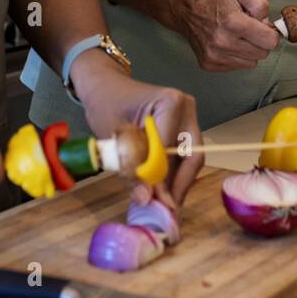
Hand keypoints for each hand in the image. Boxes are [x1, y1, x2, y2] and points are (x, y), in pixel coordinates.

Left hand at [72, 57, 202, 206]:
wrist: (104, 86)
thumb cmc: (106, 104)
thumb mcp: (114, 139)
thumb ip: (130, 169)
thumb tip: (145, 199)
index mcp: (171, 103)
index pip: (170, 150)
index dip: (163, 180)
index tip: (155, 203)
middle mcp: (187, 108)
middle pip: (191, 156)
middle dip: (179, 185)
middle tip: (167, 210)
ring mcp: (188, 117)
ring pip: (189, 159)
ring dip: (176, 182)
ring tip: (162, 204)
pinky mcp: (183, 128)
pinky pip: (182, 156)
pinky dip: (171, 173)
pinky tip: (159, 189)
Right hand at [178, 0, 279, 71]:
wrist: (188, 11)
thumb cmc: (216, 1)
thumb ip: (260, 4)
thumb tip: (269, 24)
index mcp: (232, 21)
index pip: (270, 41)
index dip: (271, 33)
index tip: (264, 28)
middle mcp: (222, 41)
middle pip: (262, 53)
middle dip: (260, 42)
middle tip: (249, 30)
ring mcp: (215, 55)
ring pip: (251, 63)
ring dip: (249, 51)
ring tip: (238, 36)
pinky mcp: (210, 64)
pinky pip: (238, 67)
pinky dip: (237, 57)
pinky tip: (229, 44)